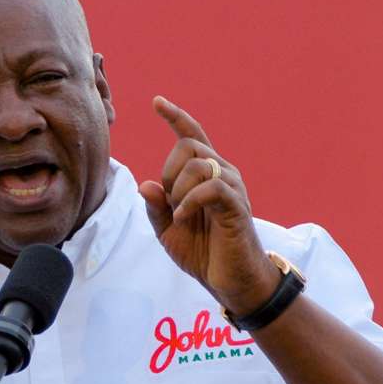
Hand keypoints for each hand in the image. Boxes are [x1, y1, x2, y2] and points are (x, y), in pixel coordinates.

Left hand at [137, 96, 278, 315]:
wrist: (231, 281)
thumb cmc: (203, 254)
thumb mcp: (168, 231)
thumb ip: (156, 208)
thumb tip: (145, 184)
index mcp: (206, 176)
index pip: (192, 137)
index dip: (175, 117)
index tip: (157, 102)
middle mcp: (223, 174)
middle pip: (189, 145)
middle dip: (169, 172)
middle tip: (171, 203)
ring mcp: (232, 188)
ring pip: (199, 163)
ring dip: (179, 189)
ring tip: (181, 214)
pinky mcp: (237, 205)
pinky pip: (211, 187)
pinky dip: (190, 201)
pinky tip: (185, 218)